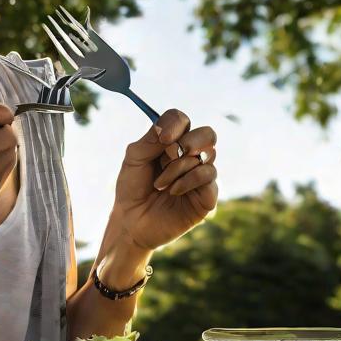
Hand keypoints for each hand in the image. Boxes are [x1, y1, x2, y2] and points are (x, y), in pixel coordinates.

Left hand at [113, 108, 217, 251]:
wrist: (131, 221)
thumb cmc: (132, 188)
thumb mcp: (134, 159)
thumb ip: (150, 140)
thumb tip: (167, 129)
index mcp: (172, 142)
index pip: (182, 120)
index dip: (175, 124)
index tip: (162, 139)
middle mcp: (190, 156)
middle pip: (207, 134)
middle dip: (189, 140)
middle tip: (170, 154)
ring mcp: (201, 175)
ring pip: (207, 155)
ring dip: (179, 167)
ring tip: (160, 184)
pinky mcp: (207, 195)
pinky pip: (209, 176)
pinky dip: (187, 181)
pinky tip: (172, 191)